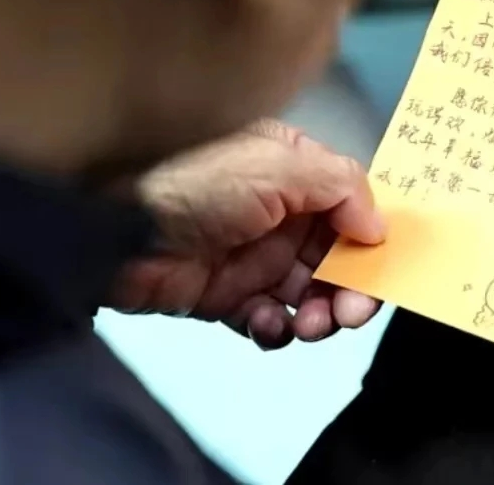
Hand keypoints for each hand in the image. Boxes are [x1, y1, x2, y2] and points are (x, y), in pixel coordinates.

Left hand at [109, 119, 385, 348]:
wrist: (110, 227)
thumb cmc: (196, 182)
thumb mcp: (278, 165)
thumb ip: (341, 187)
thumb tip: (379, 226)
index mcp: (294, 171)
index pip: (352, 207)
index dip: (372, 240)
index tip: (384, 270)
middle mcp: (280, 214)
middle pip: (338, 258)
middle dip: (352, 288)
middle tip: (349, 313)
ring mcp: (254, 257)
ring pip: (310, 295)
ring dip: (320, 314)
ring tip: (309, 325)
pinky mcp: (228, 298)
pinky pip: (270, 320)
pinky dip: (275, 329)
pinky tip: (264, 325)